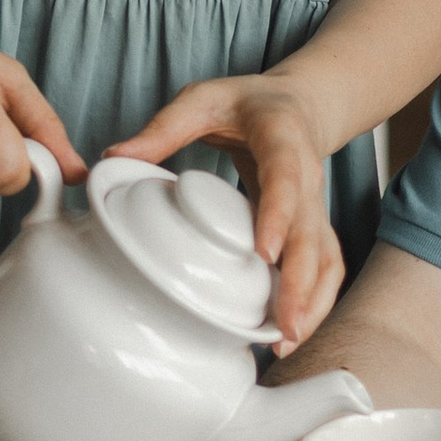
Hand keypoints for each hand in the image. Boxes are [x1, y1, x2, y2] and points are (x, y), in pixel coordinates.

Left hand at [104, 76, 343, 351]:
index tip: (263, 254)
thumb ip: (164, 127)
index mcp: (282, 140)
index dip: (277, 216)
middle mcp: (308, 178)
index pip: (285, 180)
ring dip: (312, 301)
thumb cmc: (246, 105)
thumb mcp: (203, 99)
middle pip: (312, 234)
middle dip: (301, 282)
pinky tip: (290, 333)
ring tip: (287, 341)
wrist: (298, 106)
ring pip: (326, 258)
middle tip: (285, 326)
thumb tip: (114, 156)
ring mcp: (314, 207)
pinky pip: (325, 268)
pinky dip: (315, 302)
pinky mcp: (312, 230)